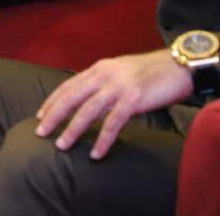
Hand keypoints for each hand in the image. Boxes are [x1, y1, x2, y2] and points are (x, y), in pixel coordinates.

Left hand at [34, 48, 192, 159]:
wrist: (178, 66)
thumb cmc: (151, 73)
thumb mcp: (120, 73)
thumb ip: (103, 84)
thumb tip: (88, 101)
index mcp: (98, 69)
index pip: (68, 86)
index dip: (52, 101)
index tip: (40, 115)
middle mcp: (103, 76)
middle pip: (71, 97)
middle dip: (54, 115)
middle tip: (40, 132)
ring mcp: (118, 87)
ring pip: (87, 111)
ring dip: (72, 129)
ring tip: (62, 145)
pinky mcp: (133, 100)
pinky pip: (113, 123)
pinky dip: (103, 139)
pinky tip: (96, 153)